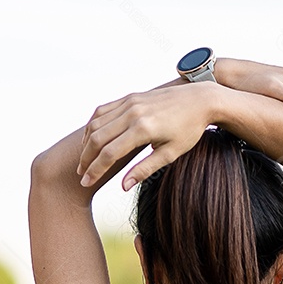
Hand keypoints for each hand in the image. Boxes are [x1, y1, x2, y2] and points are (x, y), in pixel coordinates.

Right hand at [77, 82, 216, 191]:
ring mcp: (130, 102)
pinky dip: (93, 125)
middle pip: (98, 138)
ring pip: (96, 123)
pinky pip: (103, 110)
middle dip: (86, 159)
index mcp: (143, 129)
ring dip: (86, 142)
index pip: (110, 154)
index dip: (95, 170)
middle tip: (81, 174)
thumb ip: (145, 169)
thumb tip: (123, 186)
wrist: (201, 99)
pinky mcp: (130, 97)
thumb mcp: (171, 153)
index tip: (86, 182)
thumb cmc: (189, 129)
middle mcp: (133, 113)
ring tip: (84, 159)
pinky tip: (91, 138)